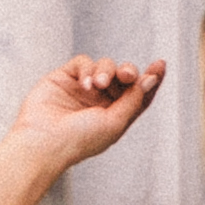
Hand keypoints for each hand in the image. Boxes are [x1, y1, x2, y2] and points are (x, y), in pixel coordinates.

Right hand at [14, 54, 164, 169]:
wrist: (44, 142)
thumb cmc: (79, 140)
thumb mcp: (115, 123)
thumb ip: (134, 100)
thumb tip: (150, 80)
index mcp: (116, 115)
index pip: (138, 93)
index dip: (150, 79)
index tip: (160, 65)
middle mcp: (100, 101)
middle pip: (124, 76)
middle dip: (128, 72)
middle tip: (126, 75)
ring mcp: (83, 89)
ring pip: (105, 65)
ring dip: (106, 71)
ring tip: (98, 84)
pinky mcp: (64, 78)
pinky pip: (83, 63)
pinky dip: (88, 69)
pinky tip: (85, 83)